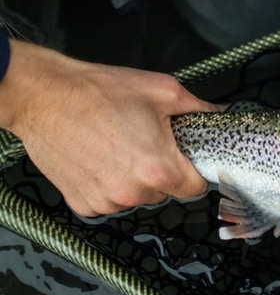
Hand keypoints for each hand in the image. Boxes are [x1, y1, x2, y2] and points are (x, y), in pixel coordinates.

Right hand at [0, 40, 222, 216]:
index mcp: (158, 169)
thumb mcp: (161, 91)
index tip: (185, 159)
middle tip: (145, 143)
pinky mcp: (83, 204)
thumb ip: (198, 108)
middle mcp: (133, 193)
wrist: (42, 96)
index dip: (194, 172)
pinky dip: (108, 184)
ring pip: (137, 198)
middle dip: (162, 172)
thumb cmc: (99, 91)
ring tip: (118, 148)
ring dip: (134, 180)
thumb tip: (221, 114)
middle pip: (165, 193)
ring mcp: (106, 201)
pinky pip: (109, 200)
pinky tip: (99, 159)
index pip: (195, 189)